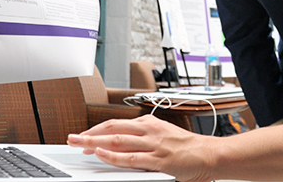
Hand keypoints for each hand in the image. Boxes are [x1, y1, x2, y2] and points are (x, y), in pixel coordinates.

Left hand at [68, 115, 216, 181]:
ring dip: (95, 142)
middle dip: (89, 133)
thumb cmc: (188, 148)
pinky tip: (102, 154)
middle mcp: (149, 130)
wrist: (210, 154)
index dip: (96, 129)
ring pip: (118, 140)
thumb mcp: (163, 136)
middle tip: (71, 138)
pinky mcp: (159, 160)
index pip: (116, 123)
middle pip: (112, 128)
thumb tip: (119, 145)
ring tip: (79, 144)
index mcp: (149, 123)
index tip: (83, 136)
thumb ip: (142, 139)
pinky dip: (114, 155)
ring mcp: (154, 144)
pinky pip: (132, 158)